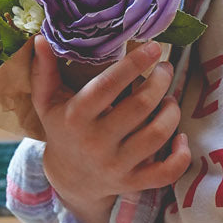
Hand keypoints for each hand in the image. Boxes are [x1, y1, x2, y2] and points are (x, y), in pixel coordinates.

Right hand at [31, 36, 189, 222]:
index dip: (134, 63)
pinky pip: (166, 172)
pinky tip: (181, 137)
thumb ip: (45, 70)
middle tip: (165, 69)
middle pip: (140, 106)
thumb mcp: (47, 101)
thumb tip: (41, 38)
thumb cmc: (62, 129)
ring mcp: (116, 166)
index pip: (108, 86)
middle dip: (161, 81)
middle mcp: (96, 143)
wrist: (69, 179)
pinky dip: (180, 155)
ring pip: (157, 135)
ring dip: (171, 111)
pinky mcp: (133, 183)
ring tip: (169, 99)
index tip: (154, 47)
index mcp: (76, 117)